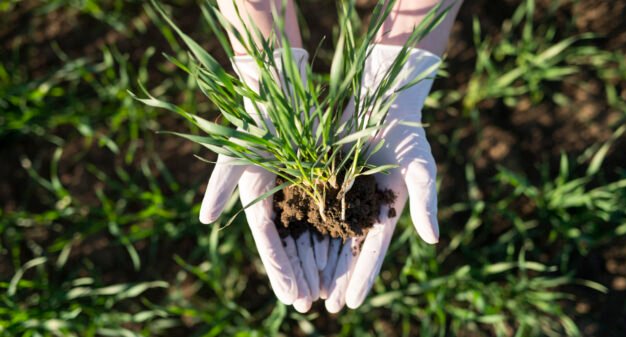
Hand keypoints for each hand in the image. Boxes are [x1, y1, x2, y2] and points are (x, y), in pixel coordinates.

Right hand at [199, 48, 323, 310]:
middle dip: (299, 275)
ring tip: (325, 291)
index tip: (291, 298)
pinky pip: (329, 213)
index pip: (269, 244)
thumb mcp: (236, 153)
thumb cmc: (255, 119)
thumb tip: (205, 219)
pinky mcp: (319, 180)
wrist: (279, 89)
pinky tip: (345, 254)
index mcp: (257, 199)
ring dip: (317, 263)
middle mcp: (278, 200)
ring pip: (310, 236)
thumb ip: (221, 186)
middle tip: (310, 305)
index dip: (279, 272)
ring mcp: (299, 192)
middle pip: (290, 247)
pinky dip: (335, 235)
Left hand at [321, 44, 441, 311]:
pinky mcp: (322, 176)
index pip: (372, 251)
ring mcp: (341, 193)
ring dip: (316, 260)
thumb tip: (432, 241)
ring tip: (306, 286)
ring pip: (325, 235)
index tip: (352, 304)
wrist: (383, 96)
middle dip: (337, 278)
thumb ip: (426, 202)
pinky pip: (309, 206)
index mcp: (387, 211)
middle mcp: (363, 208)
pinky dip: (301, 227)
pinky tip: (288, 246)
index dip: (362, 278)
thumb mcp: (421, 167)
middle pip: (346, 250)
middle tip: (324, 307)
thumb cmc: (407, 132)